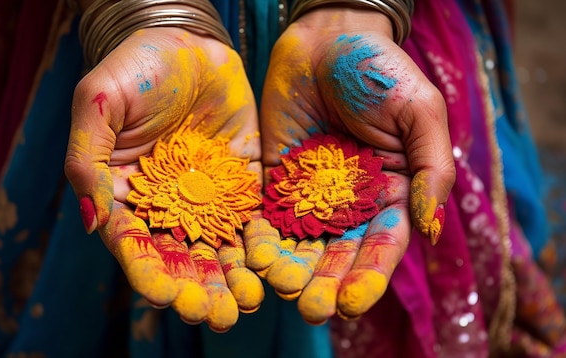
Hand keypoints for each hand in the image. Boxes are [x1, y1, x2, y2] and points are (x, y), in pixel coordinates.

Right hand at [64, 28, 263, 331]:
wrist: (186, 44)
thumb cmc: (134, 69)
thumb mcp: (98, 104)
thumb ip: (88, 160)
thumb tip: (94, 222)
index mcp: (125, 196)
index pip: (135, 243)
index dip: (149, 271)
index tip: (165, 295)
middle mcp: (167, 206)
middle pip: (181, 257)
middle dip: (196, 288)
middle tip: (213, 315)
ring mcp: (208, 197)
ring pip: (219, 248)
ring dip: (231, 278)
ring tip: (245, 302)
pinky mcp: (243, 183)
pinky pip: (254, 219)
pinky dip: (262, 245)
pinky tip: (272, 267)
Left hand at [246, 8, 454, 323]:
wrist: (324, 38)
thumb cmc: (379, 69)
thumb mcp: (420, 112)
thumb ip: (431, 170)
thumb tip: (429, 230)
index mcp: (392, 192)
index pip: (382, 245)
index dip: (369, 275)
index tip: (351, 301)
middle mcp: (350, 203)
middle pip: (338, 253)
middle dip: (326, 282)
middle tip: (312, 308)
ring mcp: (310, 194)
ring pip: (301, 243)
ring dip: (291, 269)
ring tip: (279, 286)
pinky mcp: (275, 180)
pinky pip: (267, 216)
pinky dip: (261, 238)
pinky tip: (252, 256)